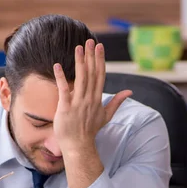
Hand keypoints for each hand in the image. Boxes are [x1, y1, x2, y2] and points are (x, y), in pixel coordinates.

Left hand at [52, 39, 131, 153]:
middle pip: (91, 74)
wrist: (79, 146)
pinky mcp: (66, 108)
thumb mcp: (106, 115)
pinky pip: (64, 90)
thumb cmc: (90, 131)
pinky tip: (57, 65)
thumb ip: (116, 102)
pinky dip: (61, 78)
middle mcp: (89, 99)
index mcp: (98, 99)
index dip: (100, 60)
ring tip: (78, 48)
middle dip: (91, 57)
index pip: (100, 75)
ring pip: (80, 79)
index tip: (100, 47)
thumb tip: (129, 92)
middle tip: (90, 41)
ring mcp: (78, 103)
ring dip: (79, 62)